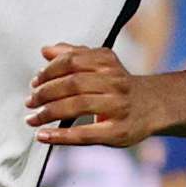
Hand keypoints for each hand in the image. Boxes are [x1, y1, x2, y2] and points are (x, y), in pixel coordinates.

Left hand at [26, 42, 175, 146]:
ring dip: (49, 112)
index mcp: (108, 63)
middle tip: (30, 101)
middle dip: (45, 92)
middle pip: (73, 83)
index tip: (35, 81)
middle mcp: (114, 82)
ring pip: (77, 105)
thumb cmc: (120, 86)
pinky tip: (44, 136)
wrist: (154, 106)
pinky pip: (85, 134)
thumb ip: (74, 55)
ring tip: (33, 118)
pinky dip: (61, 136)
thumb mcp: (102, 65)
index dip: (49, 71)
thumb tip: (46, 51)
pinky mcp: (117, 131)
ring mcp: (118, 107)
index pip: (72, 61)